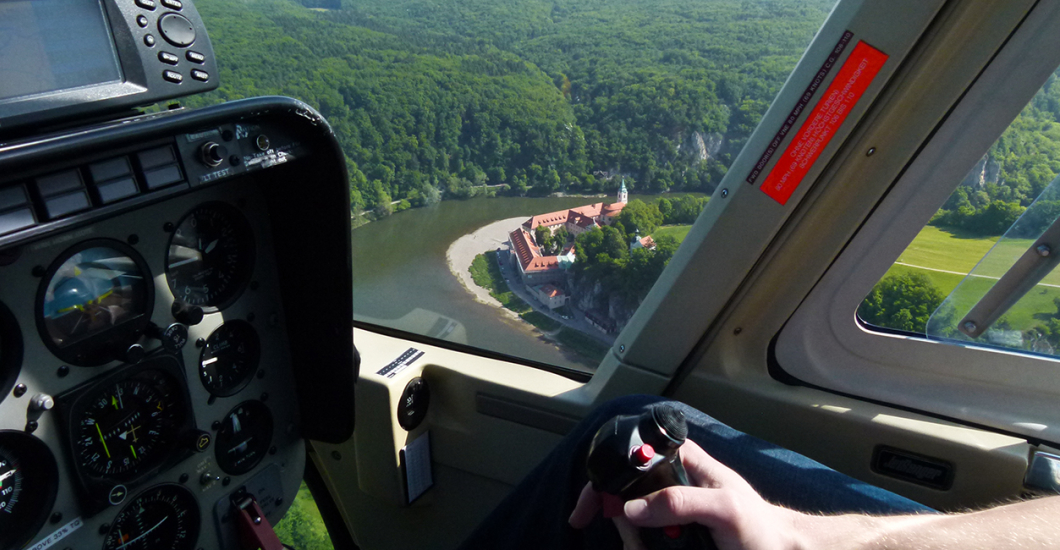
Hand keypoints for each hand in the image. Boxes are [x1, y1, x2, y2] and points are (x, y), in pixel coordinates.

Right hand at [569, 440, 804, 549]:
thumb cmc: (760, 526)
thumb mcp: (724, 509)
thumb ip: (680, 501)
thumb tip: (631, 508)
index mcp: (682, 459)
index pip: (631, 452)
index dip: (606, 474)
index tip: (592, 506)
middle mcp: (670, 479)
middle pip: (621, 491)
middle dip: (616, 515)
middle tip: (629, 540)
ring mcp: (670, 508)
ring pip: (628, 520)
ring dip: (632, 540)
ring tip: (646, 549)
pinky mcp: (672, 533)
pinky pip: (643, 540)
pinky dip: (640, 547)